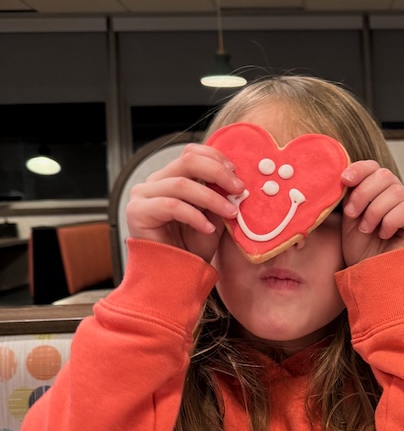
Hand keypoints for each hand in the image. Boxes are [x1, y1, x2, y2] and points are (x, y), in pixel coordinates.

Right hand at [126, 144, 243, 262]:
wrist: (175, 276)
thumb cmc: (192, 248)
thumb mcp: (213, 217)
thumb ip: (219, 196)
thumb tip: (237, 182)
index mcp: (171, 178)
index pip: (191, 153)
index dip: (216, 158)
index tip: (237, 174)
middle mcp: (155, 182)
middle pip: (187, 162)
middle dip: (218, 173)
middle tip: (238, 189)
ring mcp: (143, 195)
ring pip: (182, 184)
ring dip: (212, 198)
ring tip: (230, 213)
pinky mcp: (137, 212)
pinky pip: (171, 206)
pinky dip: (195, 216)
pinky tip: (208, 228)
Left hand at [340, 161, 403, 266]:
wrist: (372, 275)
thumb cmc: (361, 248)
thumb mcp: (351, 216)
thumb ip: (352, 194)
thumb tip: (345, 174)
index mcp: (382, 190)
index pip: (375, 167)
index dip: (359, 169)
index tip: (344, 181)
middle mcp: (401, 194)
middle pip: (384, 175)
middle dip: (363, 194)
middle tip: (352, 214)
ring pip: (396, 191)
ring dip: (375, 211)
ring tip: (366, 228)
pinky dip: (390, 221)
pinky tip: (384, 235)